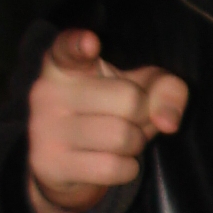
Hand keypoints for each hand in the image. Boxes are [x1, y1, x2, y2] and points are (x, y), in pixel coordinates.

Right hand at [26, 27, 187, 212]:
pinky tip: (112, 162)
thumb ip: (166, 89)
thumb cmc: (108, 114)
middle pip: (129, 100)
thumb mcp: (140, 90)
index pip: (68, 48)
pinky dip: (126, 169)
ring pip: (122, 138)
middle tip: (127, 121)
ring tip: (118, 142)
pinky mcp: (49, 163)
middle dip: (143, 116)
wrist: (67, 166)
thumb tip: (169, 122)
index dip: (80, 44)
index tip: (91, 43)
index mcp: (64, 64)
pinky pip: (112, 168)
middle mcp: (47, 91)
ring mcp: (44, 128)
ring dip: (134, 145)